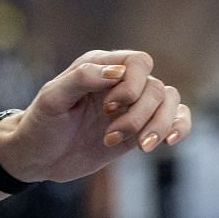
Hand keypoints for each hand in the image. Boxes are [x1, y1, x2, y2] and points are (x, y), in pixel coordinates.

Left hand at [0, 49, 192, 183]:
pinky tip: (168, 141)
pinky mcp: (140, 128)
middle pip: (155, 87)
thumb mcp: (51, 99)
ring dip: (158, 125)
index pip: (137, 62)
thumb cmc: (40, 123)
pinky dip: (180, 127)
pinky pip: (176, 118)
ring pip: (170, 102)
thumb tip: (117, 72)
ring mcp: (132, 106)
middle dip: (138, 115)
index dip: (132, 85)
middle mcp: (120, 83)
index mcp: (99, 67)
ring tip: (138, 146)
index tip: (108, 107)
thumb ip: (81, 79)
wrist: (38, 156)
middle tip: (109, 136)